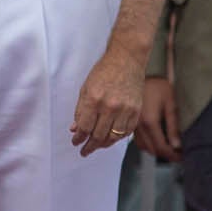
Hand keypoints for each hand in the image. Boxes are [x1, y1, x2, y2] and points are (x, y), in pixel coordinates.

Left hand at [70, 39, 150, 154]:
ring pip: (113, 137)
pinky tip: (111, 138)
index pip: (84, 127)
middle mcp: (110, 106)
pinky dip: (118, 138)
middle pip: (98, 135)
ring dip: (103, 145)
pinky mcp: (136, 111)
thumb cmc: (105, 71)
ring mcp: (125, 109)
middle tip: (85, 150)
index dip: (78, 138)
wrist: (127, 60)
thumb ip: (80, 110)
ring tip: (97, 146)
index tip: (76, 142)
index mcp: (94, 99)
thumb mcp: (86, 88)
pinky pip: (126, 132)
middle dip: (89, 146)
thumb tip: (75, 128)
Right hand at [133, 74, 181, 161]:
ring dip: (156, 151)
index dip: (173, 156)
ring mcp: (131, 125)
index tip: (182, 157)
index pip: (162, 148)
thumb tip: (177, 145)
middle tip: (178, 154)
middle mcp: (138, 127)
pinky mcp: (129, 122)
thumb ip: (173, 126)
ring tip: (169, 147)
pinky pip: (138, 140)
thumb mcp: (170, 103)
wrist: (137, 72)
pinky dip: (147, 144)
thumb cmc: (157, 85)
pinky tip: (155, 140)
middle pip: (152, 150)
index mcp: (149, 122)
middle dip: (166, 155)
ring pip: (143, 147)